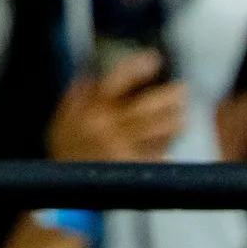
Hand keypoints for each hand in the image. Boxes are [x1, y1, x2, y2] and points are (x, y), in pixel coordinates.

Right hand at [48, 51, 190, 162]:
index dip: (138, 66)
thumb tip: (97, 70)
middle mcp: (108, 127)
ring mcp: (123, 148)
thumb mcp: (65, 116)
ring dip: (175, 120)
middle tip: (181, 91)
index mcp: (90, 110)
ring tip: (179, 115)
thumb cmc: (68, 149)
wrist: (67, 188)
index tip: (154, 59)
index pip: (118, 80)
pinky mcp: (134, 167)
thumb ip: (80, 93)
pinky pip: (160, 151)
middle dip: (171, 96)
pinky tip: (169, 139)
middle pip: (149, 105)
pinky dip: (167, 143)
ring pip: (161, 128)